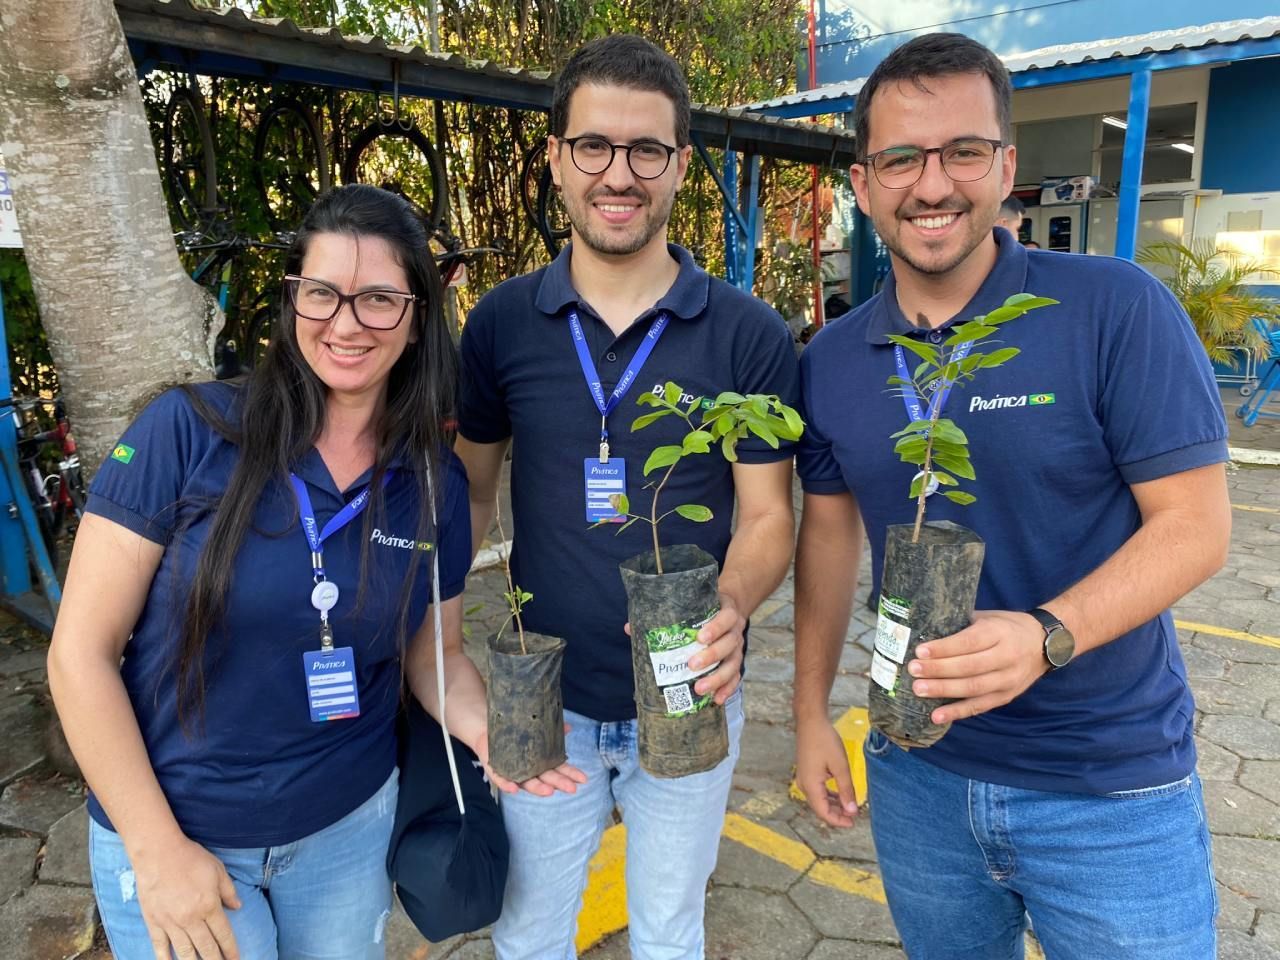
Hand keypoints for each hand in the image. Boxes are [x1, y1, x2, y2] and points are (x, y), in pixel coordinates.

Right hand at [132, 833, 239, 959]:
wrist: (158, 852)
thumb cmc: (191, 858)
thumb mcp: (217, 870)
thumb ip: (228, 891)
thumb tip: (238, 907)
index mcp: (209, 906)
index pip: (223, 935)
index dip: (231, 950)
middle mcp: (191, 919)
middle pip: (206, 948)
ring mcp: (170, 922)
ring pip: (185, 952)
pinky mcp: (153, 922)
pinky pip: (160, 946)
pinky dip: (165, 958)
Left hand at [475, 727, 587, 797]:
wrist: (489, 732)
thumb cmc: (516, 733)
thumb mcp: (535, 729)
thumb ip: (552, 731)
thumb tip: (568, 727)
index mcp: (540, 762)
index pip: (559, 769)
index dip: (570, 774)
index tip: (583, 779)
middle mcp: (529, 770)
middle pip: (546, 779)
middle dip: (559, 783)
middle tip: (571, 788)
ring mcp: (513, 772)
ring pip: (527, 783)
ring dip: (538, 789)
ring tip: (549, 791)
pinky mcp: (496, 771)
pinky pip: (502, 780)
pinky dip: (508, 785)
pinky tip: (514, 789)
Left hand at [623, 592, 746, 705]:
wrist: (725, 610)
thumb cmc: (703, 611)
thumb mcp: (690, 608)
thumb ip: (664, 616)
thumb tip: (630, 628)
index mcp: (725, 612)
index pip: (725, 618)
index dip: (715, 628)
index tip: (699, 637)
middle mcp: (734, 631)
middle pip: (729, 644)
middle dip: (711, 655)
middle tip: (692, 665)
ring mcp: (737, 649)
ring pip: (733, 664)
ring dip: (718, 678)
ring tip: (700, 688)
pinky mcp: (736, 663)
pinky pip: (735, 678)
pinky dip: (728, 689)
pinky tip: (716, 699)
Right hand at [794, 717, 857, 827]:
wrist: (810, 722)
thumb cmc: (825, 741)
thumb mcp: (840, 766)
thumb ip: (846, 790)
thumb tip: (852, 810)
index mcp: (810, 786)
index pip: (824, 812)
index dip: (838, 821)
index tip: (853, 823)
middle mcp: (804, 785)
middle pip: (820, 808)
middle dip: (837, 814)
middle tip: (855, 816)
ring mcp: (804, 778)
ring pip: (819, 799)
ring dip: (834, 805)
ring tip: (850, 807)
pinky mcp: (806, 772)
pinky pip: (817, 790)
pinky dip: (829, 795)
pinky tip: (840, 794)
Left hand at [908, 610, 1049, 723]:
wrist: (1045, 643)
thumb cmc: (1008, 626)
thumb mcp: (988, 617)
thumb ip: (962, 625)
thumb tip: (925, 630)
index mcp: (999, 632)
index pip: (969, 642)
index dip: (944, 648)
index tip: (920, 652)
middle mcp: (1007, 657)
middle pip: (969, 667)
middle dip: (938, 670)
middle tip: (913, 671)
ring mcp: (1008, 680)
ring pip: (973, 688)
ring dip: (944, 691)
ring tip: (919, 690)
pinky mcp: (1007, 696)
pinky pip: (980, 706)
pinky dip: (957, 712)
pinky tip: (936, 715)